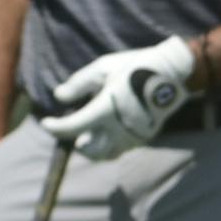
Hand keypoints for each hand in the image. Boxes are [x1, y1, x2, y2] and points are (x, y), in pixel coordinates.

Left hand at [38, 36, 195, 159]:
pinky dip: (111, 144)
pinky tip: (110, 130)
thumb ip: (79, 83)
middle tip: (73, 130)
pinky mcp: (145, 136)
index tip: (46, 122)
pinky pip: (122, 148)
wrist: (174, 73)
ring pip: (106, 154)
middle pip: (88, 150)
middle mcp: (118, 128)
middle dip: (76, 142)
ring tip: (90, 135)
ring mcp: (133, 135)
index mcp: (105, 110)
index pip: (71, 127)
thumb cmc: (136, 66)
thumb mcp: (104, 68)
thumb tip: (59, 96)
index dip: (54, 127)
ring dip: (93, 148)